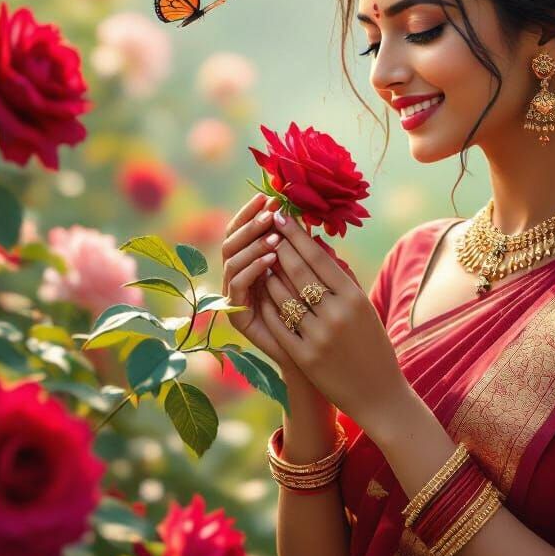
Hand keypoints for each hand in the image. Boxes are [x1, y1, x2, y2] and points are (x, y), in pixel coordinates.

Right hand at [221, 192, 305, 380]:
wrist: (323, 358)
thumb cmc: (324, 315)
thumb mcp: (318, 277)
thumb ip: (308, 251)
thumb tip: (307, 217)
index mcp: (254, 264)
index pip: (246, 230)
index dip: (255, 212)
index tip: (273, 198)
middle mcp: (239, 278)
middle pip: (232, 241)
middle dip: (251, 223)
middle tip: (270, 211)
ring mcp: (235, 297)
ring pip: (231, 261)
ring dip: (252, 244)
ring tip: (274, 235)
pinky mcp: (236, 316)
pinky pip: (237, 286)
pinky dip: (252, 269)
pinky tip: (270, 258)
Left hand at [251, 208, 412, 437]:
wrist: (380, 395)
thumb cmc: (373, 346)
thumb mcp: (364, 308)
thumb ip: (343, 278)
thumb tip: (319, 245)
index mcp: (354, 298)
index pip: (319, 258)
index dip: (297, 235)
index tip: (282, 217)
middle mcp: (337, 314)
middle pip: (299, 271)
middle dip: (279, 247)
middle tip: (266, 228)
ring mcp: (319, 336)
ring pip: (283, 296)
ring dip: (268, 275)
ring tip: (261, 260)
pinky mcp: (305, 357)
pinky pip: (278, 324)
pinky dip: (268, 306)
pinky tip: (261, 293)